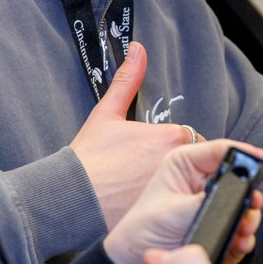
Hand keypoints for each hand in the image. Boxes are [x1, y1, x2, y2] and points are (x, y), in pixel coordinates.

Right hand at [69, 42, 191, 229]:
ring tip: (142, 189)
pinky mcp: (166, 213)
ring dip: (174, 186)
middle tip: (144, 171)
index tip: (150, 152)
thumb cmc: (88, 159)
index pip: (190, 138)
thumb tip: (138, 50)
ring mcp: (174, 191)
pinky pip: (177, 208)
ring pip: (185, 185)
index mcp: (170, 137)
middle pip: (192, 163)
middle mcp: (177, 164)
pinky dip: (166, 207)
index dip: (172, 145)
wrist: (70, 198)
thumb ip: (127, 81)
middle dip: (177, 166)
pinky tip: (142, 206)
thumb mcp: (106, 113)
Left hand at [103, 138, 262, 263]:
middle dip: (248, 197)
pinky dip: (243, 239)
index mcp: (187, 165)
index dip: (244, 154)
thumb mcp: (174, 210)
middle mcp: (203, 182)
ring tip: (242, 232)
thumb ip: (210, 200)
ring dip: (248, 221)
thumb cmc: (142, 232)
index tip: (261, 161)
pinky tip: (237, 244)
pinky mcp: (219, 229)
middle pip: (241, 180)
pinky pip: (241, 231)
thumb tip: (239, 194)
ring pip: (245, 207)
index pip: (222, 150)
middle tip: (251, 208)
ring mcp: (213, 207)